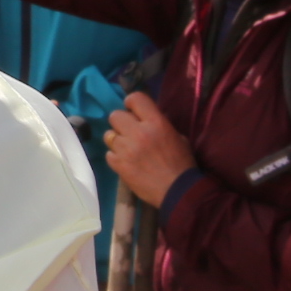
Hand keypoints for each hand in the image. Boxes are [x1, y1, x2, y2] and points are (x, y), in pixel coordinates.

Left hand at [104, 90, 195, 207]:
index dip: (131, 103)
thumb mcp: (178, 138)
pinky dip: (116, 157)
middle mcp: (138, 132)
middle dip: (122, 122)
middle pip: (115, 115)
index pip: (135, 98)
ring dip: (117, 140)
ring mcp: (126, 149)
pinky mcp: (118, 165)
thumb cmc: (182, 164)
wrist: (177, 192)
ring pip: (109, 135)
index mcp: (156, 123)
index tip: (133, 111)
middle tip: (130, 132)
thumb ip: (160, 125)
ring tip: (128, 149)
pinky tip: (126, 162)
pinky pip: (109, 154)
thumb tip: (146, 118)